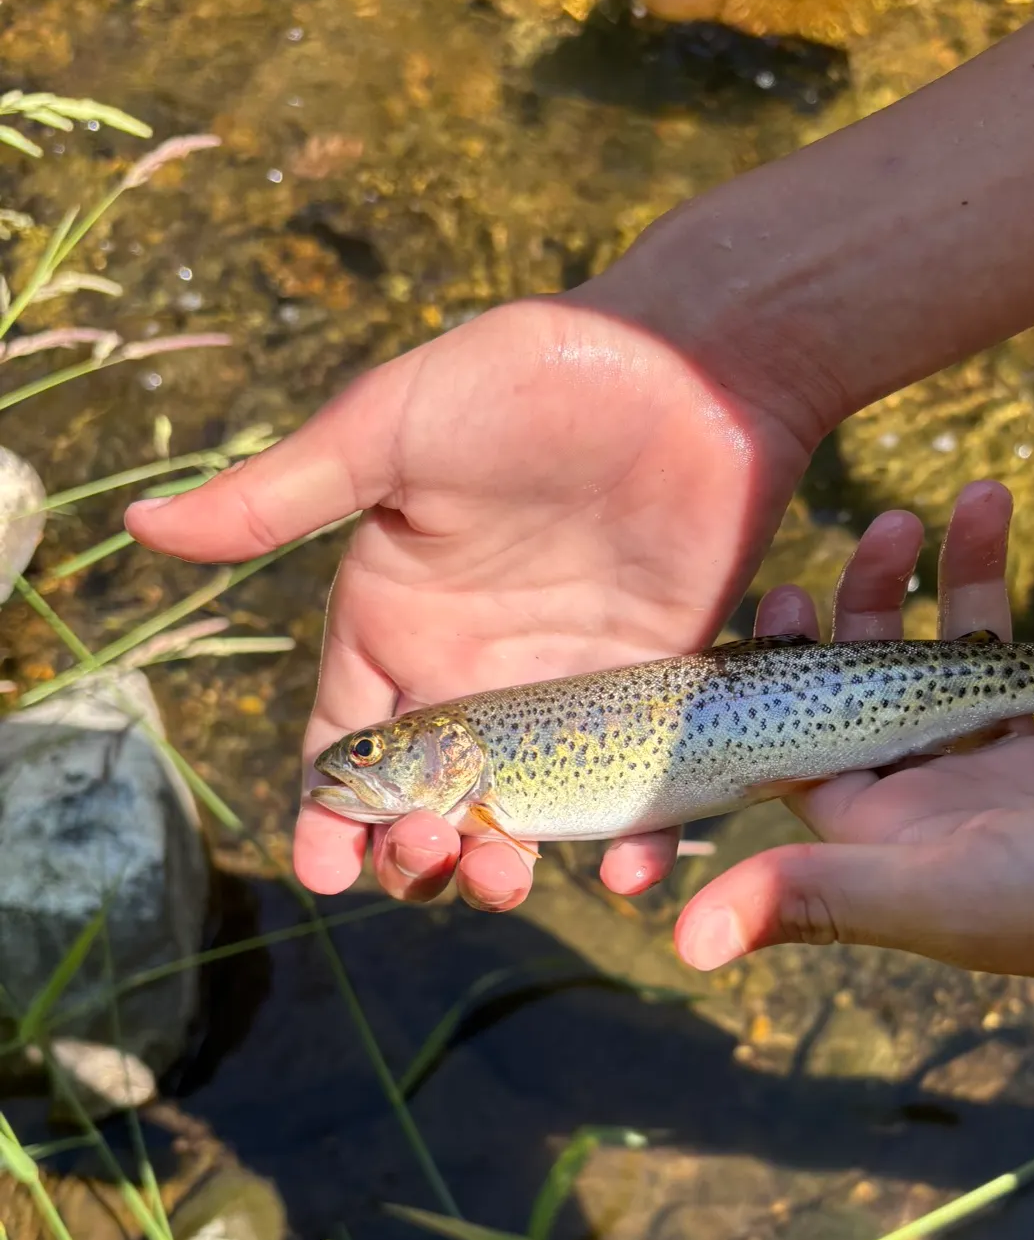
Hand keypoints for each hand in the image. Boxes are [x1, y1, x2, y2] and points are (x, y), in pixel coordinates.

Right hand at [126, 291, 812, 906]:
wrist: (685, 365)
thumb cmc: (529, 380)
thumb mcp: (391, 428)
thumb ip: (282, 495)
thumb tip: (143, 523)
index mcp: (396, 616)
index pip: (347, 742)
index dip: (328, 813)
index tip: (326, 869)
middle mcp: (475, 662)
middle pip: (429, 798)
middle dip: (416, 850)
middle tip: (433, 858)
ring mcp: (565, 680)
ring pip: (525, 808)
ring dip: (508, 861)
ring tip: (506, 875)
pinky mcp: (652, 686)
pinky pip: (638, 783)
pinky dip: (634, 839)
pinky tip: (626, 866)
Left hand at [675, 480, 1033, 1025]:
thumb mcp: (946, 892)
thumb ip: (821, 893)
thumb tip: (683, 941)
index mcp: (902, 837)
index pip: (809, 747)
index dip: (782, 674)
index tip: (783, 588)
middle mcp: (962, 805)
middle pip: (894, 685)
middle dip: (885, 600)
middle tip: (897, 519)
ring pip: (992, 655)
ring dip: (983, 574)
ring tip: (985, 492)